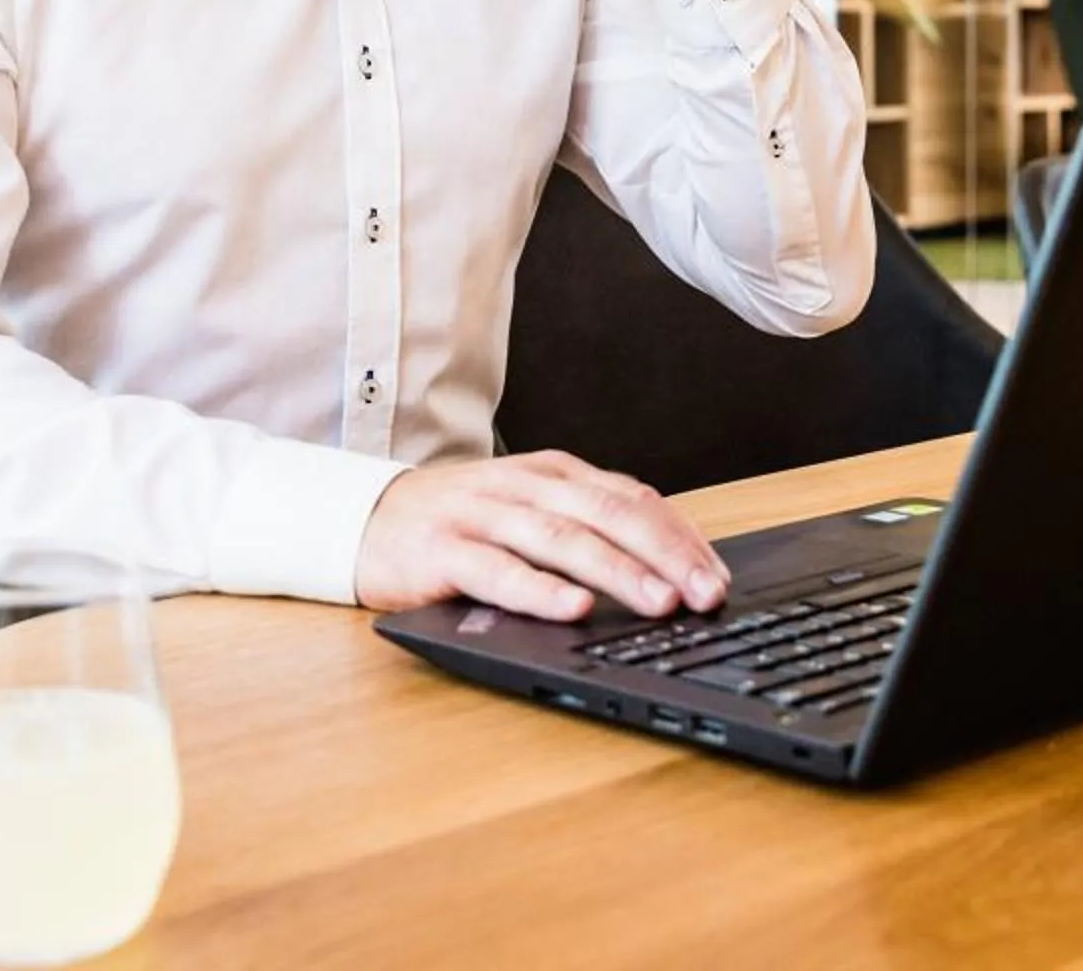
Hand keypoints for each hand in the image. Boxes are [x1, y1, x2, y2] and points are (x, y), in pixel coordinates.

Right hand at [354, 451, 733, 622]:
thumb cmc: (459, 522)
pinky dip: (540, 590)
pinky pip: (498, 570)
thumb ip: (585, 528)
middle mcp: (524, 487)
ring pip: (562, 540)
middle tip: (707, 594)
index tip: (718, 576)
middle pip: (609, 515)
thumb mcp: (527, 510)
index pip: (632, 499)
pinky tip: (574, 608)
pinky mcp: (443, 551)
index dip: (680, 537)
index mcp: (553, 475)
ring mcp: (482, 516)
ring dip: (617, 571)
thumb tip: (665, 569)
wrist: (364, 519)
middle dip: (666, 555)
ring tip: (660, 602)